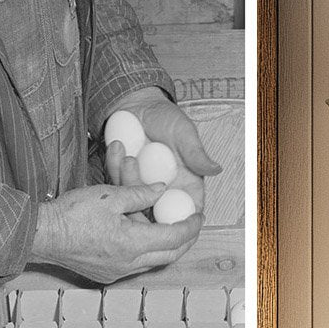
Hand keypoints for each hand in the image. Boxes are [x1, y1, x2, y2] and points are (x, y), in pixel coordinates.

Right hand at [30, 183, 203, 284]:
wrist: (40, 234)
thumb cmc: (70, 214)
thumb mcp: (109, 195)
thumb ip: (139, 193)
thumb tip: (160, 190)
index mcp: (132, 244)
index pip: (174, 238)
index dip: (190, 226)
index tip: (198, 216)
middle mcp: (128, 263)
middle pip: (168, 255)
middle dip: (183, 241)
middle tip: (189, 227)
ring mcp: (116, 272)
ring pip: (151, 261)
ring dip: (161, 245)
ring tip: (163, 227)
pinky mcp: (104, 274)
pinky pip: (133, 264)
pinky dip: (142, 250)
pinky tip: (136, 235)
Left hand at [104, 90, 220, 212]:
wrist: (138, 105)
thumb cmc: (164, 117)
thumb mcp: (184, 132)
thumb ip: (196, 153)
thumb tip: (215, 169)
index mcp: (184, 184)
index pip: (184, 212)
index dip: (178, 221)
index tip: (163, 213)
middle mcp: (163, 189)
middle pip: (152, 210)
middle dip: (139, 192)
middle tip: (132, 163)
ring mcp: (141, 185)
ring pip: (131, 198)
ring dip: (124, 176)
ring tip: (126, 150)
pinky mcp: (122, 179)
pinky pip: (114, 182)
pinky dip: (113, 166)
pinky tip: (117, 147)